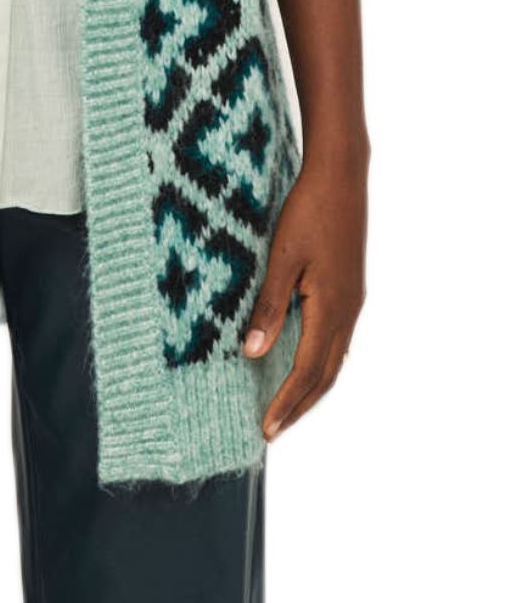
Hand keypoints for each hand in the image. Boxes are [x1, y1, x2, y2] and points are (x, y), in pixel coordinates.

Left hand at [242, 141, 367, 440]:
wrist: (341, 175)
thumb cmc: (308, 210)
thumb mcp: (282, 256)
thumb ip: (269, 305)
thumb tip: (254, 353)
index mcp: (331, 308)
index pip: (308, 371)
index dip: (288, 403)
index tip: (267, 430)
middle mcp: (347, 311)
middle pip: (325, 374)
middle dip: (299, 405)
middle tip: (273, 430)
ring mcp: (351, 300)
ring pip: (334, 358)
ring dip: (311, 387)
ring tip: (288, 408)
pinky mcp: (348, 288)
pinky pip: (336, 339)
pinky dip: (321, 362)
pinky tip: (306, 362)